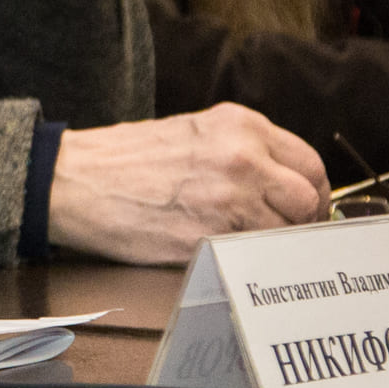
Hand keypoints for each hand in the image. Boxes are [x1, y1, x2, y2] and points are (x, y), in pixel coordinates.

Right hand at [47, 106, 327, 261]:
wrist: (76, 180)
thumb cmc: (126, 161)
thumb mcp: (195, 134)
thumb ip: (242, 151)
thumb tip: (281, 185)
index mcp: (241, 126)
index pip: (308, 164)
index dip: (312, 194)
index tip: (304, 211)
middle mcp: (244, 156)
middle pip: (309, 199)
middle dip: (304, 222)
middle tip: (289, 237)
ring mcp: (231, 197)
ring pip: (288, 232)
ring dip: (277, 244)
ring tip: (253, 248)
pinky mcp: (212, 236)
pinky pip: (254, 255)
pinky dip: (250, 261)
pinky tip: (229, 258)